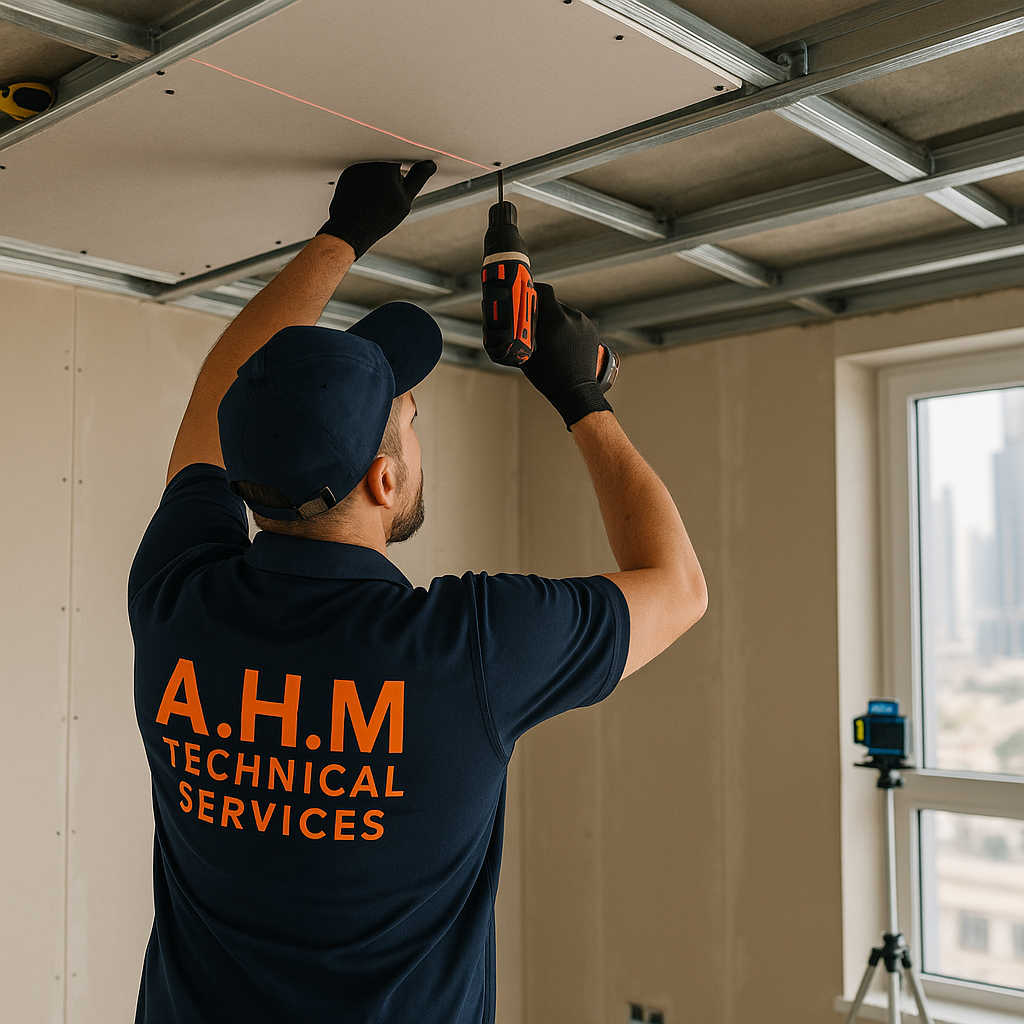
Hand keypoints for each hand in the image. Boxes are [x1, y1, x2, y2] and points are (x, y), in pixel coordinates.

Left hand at [317, 160, 435, 257]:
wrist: (353, 227)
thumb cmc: (380, 216)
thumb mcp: (405, 199)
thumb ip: (418, 178)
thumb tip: (429, 164)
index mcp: (388, 164)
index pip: (402, 156)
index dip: (406, 168)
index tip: (405, 181)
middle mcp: (371, 161)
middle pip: (387, 161)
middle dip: (391, 174)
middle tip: (389, 194)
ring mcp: (357, 166)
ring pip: (374, 167)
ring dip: (377, 177)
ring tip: (376, 197)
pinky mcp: (347, 173)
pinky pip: (361, 173)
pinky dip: (365, 182)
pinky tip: (366, 197)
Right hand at [523, 283, 613, 428]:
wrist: (576, 392)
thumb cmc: (551, 378)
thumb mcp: (527, 355)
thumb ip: (518, 337)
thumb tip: (503, 328)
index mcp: (555, 320)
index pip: (543, 291)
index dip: (532, 290)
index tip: (525, 294)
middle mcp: (572, 318)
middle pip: (553, 303)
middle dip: (542, 310)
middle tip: (532, 322)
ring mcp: (584, 324)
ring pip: (564, 313)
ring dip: (555, 320)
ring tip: (548, 337)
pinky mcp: (591, 331)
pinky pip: (575, 322)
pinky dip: (567, 327)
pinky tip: (561, 342)